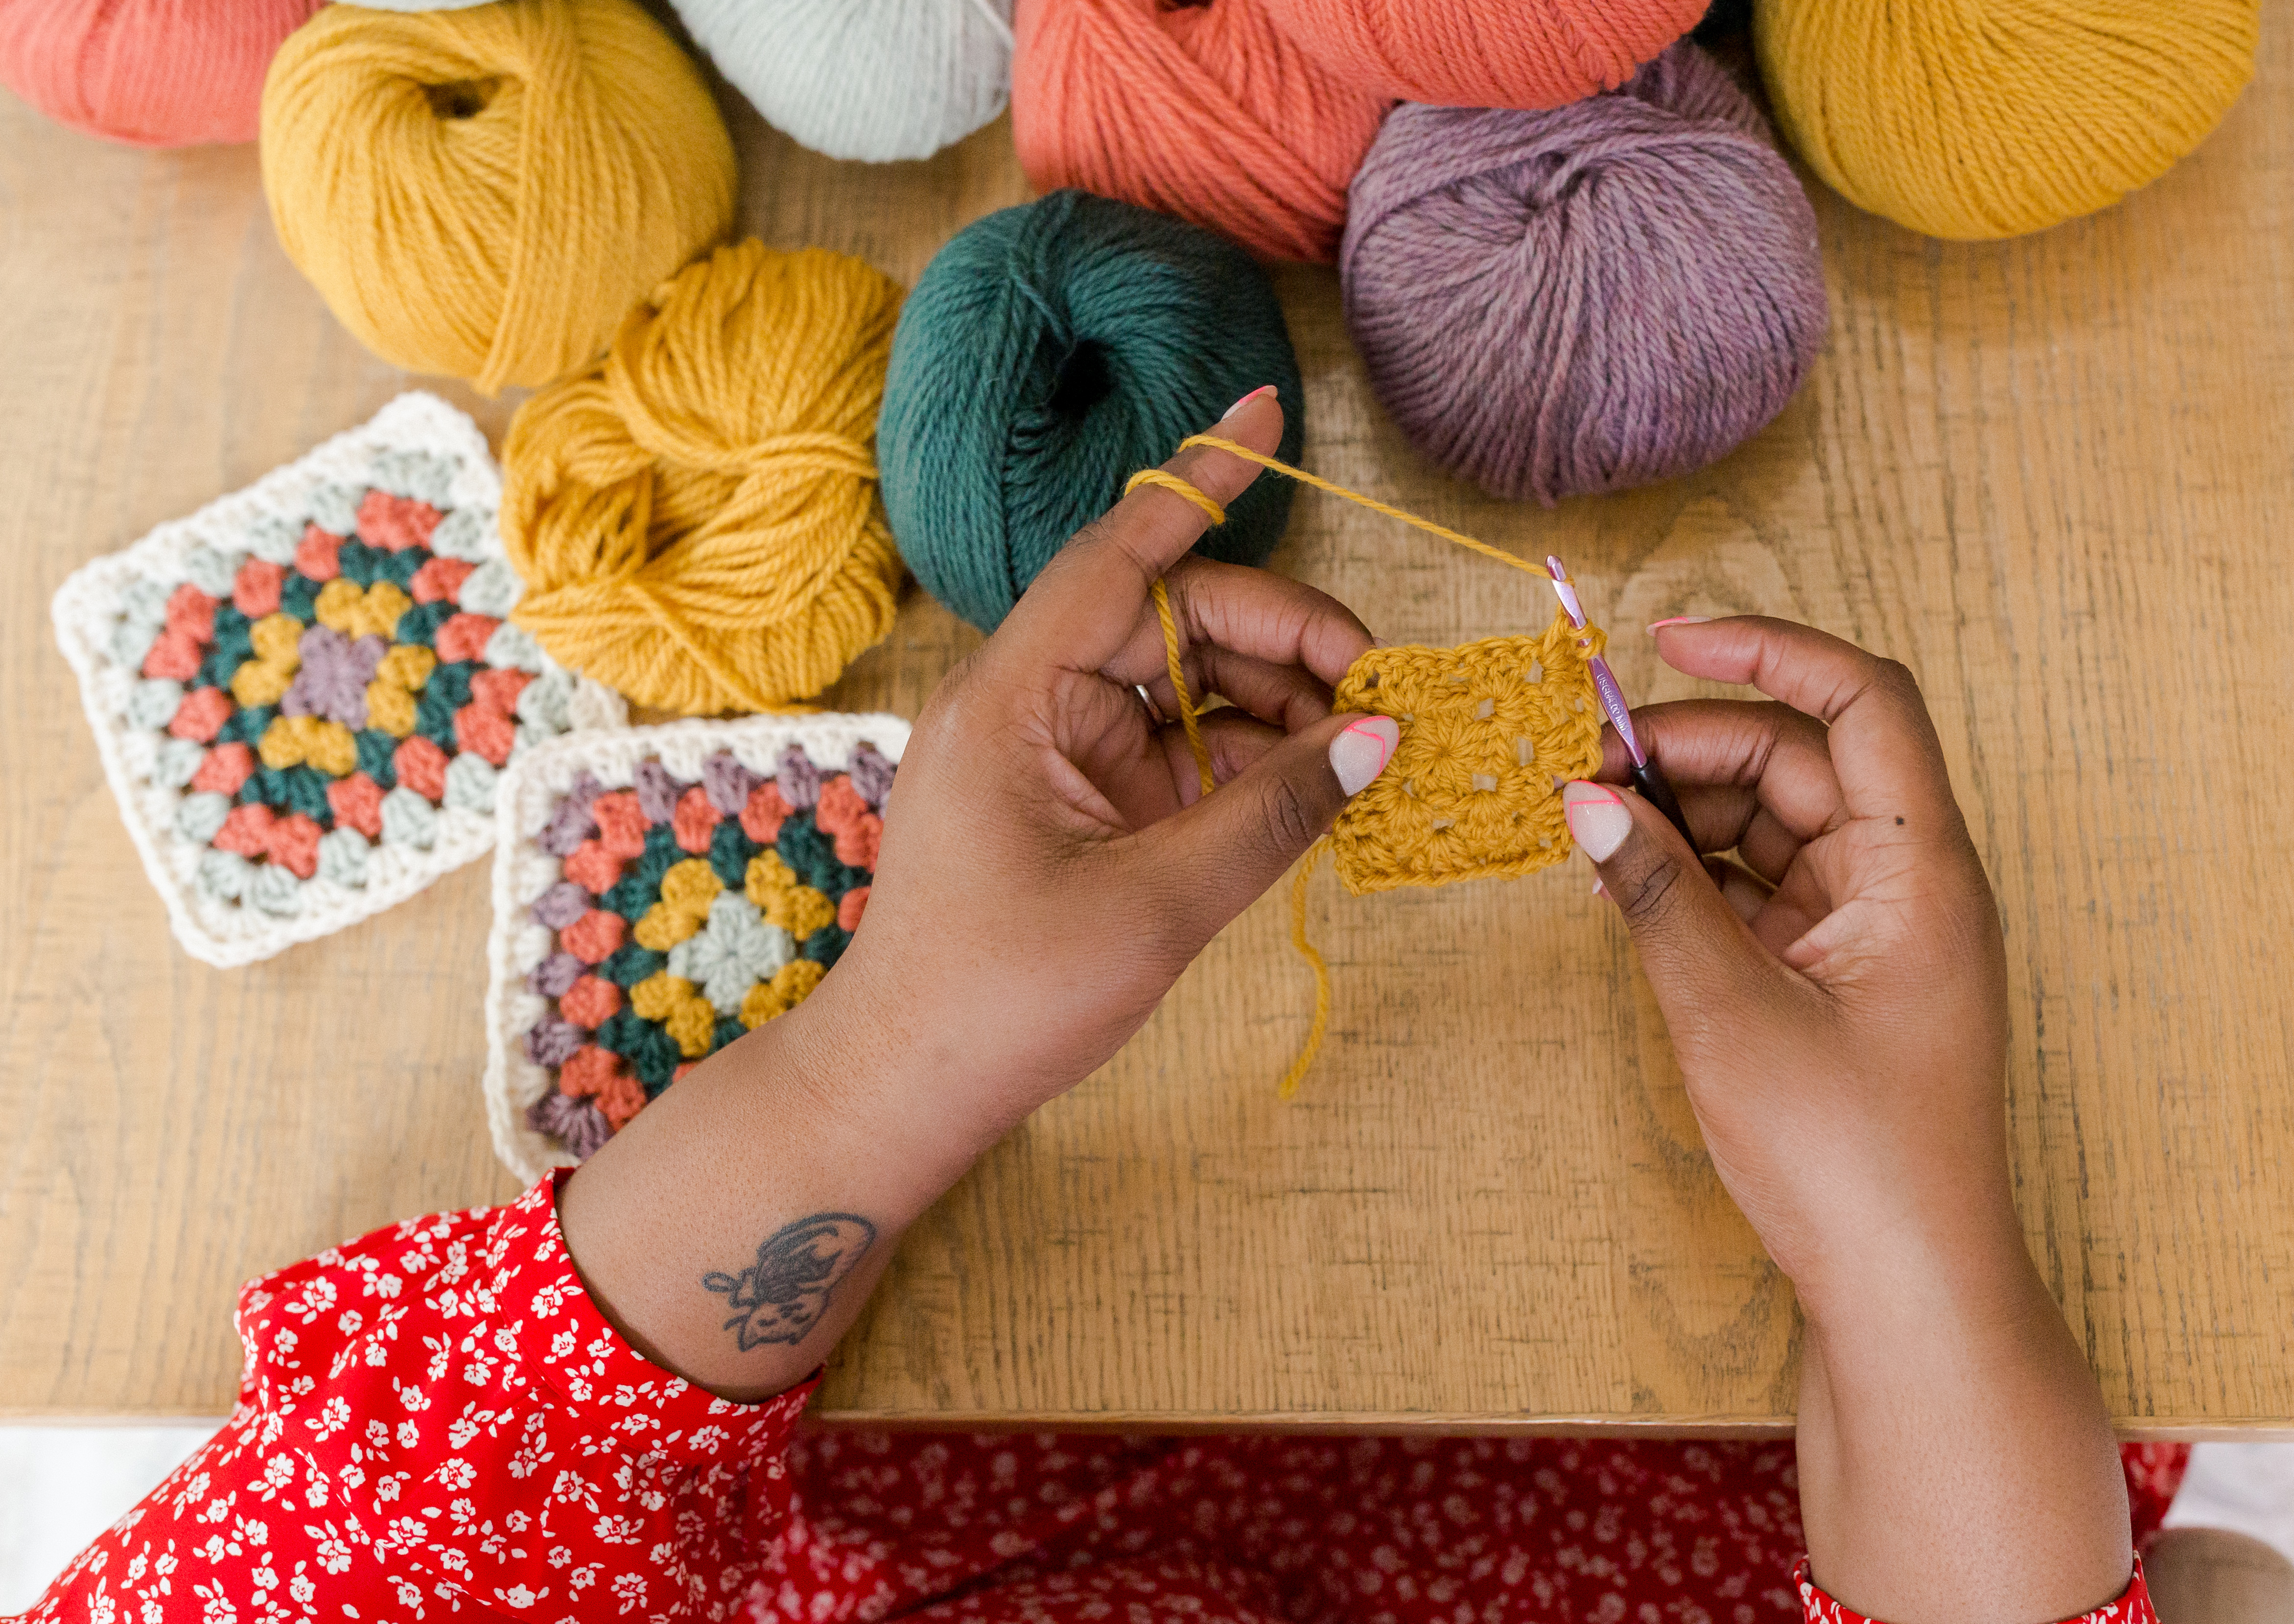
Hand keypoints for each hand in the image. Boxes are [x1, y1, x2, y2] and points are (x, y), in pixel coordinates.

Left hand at [821, 388, 1394, 1150]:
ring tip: (1365, 749)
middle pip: (1179, 620)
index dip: (1198, 479)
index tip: (1266, 412)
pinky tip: (1319, 785)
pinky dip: (1252, 762)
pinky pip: (1184, 749)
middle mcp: (1035, 701)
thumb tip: (1379, 737)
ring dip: (1281, 707)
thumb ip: (1272, 815)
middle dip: (1287, 641)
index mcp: (1017, 694)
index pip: (1122, 551)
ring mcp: (1060, 752)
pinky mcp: (1085, 803)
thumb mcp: (1153, 906)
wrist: (909, 1086)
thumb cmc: (1000, 996)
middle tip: (1384, 689)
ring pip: (1192, 685)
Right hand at [1562, 617, 2015, 1302]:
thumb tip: (1587, 801)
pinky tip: (1622, 880)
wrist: (1907, 1293)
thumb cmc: (1851, 1163)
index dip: (1767, 650)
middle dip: (1689, 744)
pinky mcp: (1835, 972)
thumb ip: (1656, 895)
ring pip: (1771, 818)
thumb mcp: (1732, 1015)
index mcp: (1920, 870)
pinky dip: (1692, 872)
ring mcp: (1871, 927)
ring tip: (1588, 826)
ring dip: (1681, 808)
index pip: (1861, 700)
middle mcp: (1906, 881)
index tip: (1663, 639)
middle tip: (1582, 768)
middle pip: (1799, 756)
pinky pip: (1759, 884)